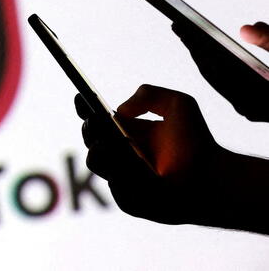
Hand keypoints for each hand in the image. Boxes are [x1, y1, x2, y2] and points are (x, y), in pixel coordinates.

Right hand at [76, 85, 226, 225]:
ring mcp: (121, 178)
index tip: (81, 98)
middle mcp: (119, 154)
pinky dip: (122, 173)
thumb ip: (149, 94)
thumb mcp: (178, 104)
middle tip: (98, 122)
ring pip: (96, 161)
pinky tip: (135, 165)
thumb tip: (119, 113)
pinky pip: (115, 185)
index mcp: (125, 132)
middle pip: (90, 139)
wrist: (214, 177)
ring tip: (118, 143)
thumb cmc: (198, 142)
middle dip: (90, 129)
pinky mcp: (128, 201)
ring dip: (104, 150)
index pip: (96, 121)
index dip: (84, 109)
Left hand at [172, 20, 268, 121]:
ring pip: (218, 81)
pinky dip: (218, 66)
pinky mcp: (255, 107)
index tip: (178, 24)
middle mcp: (250, 109)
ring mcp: (251, 110)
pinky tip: (212, 50)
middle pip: (213, 74)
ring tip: (189, 34)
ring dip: (204, 57)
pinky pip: (228, 85)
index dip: (195, 44)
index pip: (215, 68)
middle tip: (177, 24)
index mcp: (258, 99)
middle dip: (194, 48)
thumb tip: (246, 27)